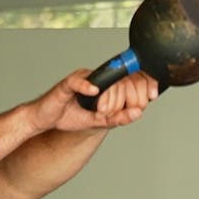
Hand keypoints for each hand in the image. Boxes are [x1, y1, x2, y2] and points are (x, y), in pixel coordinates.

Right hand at [29, 69, 159, 132]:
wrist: (45, 119)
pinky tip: (94, 93)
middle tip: (117, 113)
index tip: (153, 95)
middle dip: (126, 99)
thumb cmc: (69, 116)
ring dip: (108, 100)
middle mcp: (97, 77)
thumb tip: (138, 113)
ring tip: (100, 111)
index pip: (131, 78)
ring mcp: (83, 78)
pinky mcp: (67, 83)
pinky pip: (79, 81)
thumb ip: (117, 117)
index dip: (145, 83)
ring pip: (106, 83)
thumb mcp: (98, 121)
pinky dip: (87, 86)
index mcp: (106, 83)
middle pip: (123, 80)